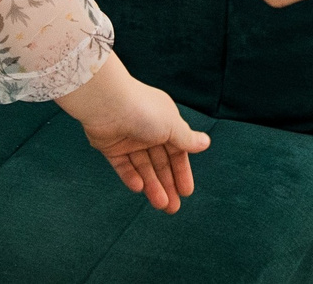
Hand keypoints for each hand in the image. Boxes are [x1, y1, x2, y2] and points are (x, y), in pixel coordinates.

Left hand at [55, 55, 209, 212]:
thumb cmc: (144, 111)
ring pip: (143, 167)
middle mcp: (147, 131)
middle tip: (173, 209)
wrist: (107, 104)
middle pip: (160, 163)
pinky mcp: (110, 147)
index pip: (176, 152)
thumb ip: (187, 139)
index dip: (181, 172)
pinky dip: (131, 177)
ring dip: (152, 186)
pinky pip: (123, 166)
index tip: (186, 192)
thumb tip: (206, 143)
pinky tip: (139, 188)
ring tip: (161, 205)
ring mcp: (128, 139)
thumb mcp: (172, 126)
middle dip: (167, 185)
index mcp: (164, 122)